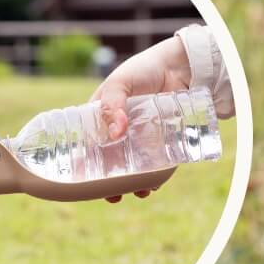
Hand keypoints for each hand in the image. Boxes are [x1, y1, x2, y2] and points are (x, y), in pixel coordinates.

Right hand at [91, 35, 192, 201]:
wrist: (181, 67)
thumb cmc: (144, 69)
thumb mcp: (119, 83)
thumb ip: (113, 104)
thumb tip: (115, 134)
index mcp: (102, 115)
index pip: (89, 141)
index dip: (84, 161)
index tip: (82, 178)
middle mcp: (120, 129)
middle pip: (110, 159)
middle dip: (108, 180)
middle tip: (111, 195)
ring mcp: (142, 137)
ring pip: (133, 165)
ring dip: (132, 182)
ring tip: (136, 192)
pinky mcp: (164, 142)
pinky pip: (157, 163)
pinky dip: (154, 176)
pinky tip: (153, 184)